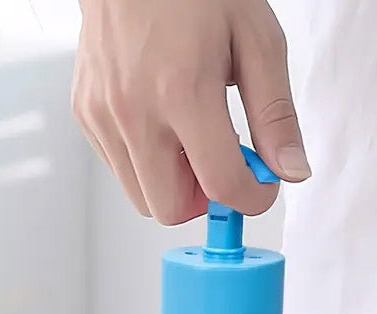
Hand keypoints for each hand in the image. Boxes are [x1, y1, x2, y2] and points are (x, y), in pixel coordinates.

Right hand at [71, 0, 309, 223]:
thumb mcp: (256, 40)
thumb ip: (275, 114)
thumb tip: (290, 169)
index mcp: (182, 92)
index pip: (221, 185)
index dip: (251, 198)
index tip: (260, 185)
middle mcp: (134, 111)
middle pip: (170, 209)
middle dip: (203, 199)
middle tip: (220, 163)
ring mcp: (103, 116)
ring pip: (142, 197)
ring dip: (173, 183)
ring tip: (190, 137)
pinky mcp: (86, 115)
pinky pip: (120, 169)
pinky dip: (146, 162)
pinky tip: (161, 121)